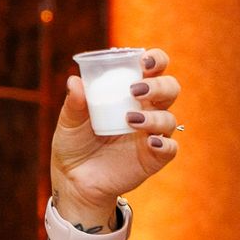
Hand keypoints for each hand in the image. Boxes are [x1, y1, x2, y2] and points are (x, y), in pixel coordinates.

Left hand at [49, 49, 179, 223]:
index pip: (153, 69)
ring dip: (154, 116)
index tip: (144, 60)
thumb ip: (74, 103)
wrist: (74, 180)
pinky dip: (165, 144)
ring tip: (130, 120)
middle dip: (159, 85)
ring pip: (170, 118)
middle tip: (136, 90)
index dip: (156, 60)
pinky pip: (170, 149)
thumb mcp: (69, 122)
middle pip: (170, 89)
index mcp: (129, 93)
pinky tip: (150, 142)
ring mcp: (152, 134)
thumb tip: (75, 81)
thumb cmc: (74, 144)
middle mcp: (146, 110)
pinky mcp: (154, 158)